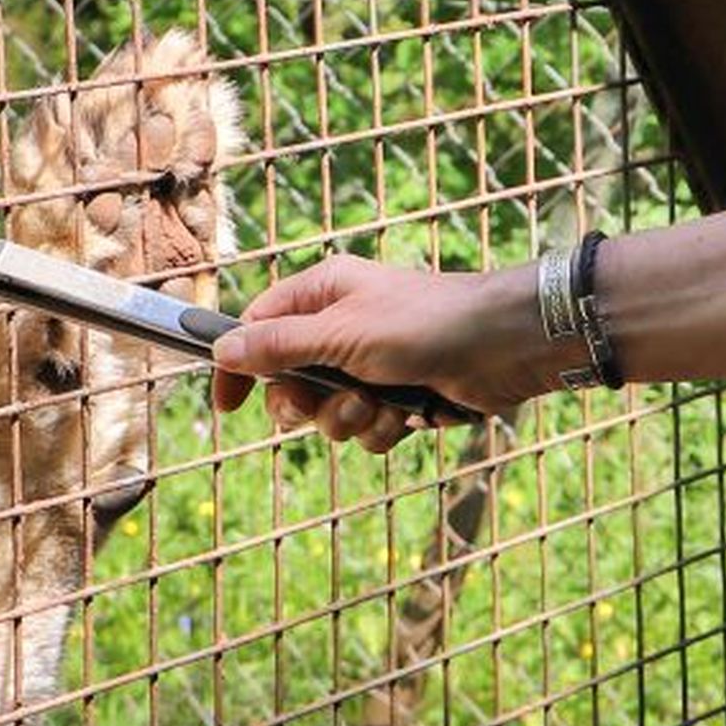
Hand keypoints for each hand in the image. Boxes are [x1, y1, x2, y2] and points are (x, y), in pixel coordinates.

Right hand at [211, 255, 534, 448]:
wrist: (503, 347)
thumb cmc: (426, 323)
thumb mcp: (341, 332)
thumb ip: (280, 344)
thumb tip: (223, 349)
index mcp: (322, 295)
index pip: (258, 328)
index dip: (240, 367)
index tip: (228, 406)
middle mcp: (342, 329)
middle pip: (290, 383)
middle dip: (306, 404)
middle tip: (322, 402)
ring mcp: (371, 366)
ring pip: (329, 414)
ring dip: (350, 418)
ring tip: (381, 402)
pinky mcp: (400, 397)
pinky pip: (367, 430)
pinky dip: (384, 429)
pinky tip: (410, 414)